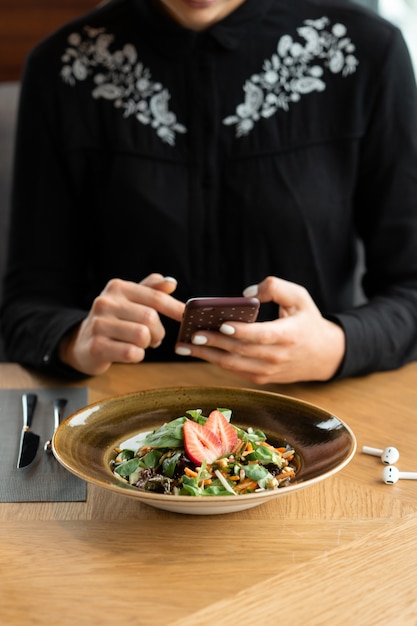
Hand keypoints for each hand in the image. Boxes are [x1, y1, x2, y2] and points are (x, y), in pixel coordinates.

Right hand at [59, 273, 184, 374]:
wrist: (82, 343)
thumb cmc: (114, 320)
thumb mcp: (130, 300)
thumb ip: (151, 290)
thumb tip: (171, 282)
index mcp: (117, 288)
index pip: (155, 297)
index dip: (174, 308)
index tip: (185, 316)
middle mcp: (105, 302)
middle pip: (150, 318)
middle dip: (158, 332)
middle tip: (154, 339)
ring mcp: (98, 324)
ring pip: (142, 336)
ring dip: (147, 344)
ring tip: (140, 345)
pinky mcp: (96, 346)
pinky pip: (131, 353)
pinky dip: (137, 355)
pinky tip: (130, 353)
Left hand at [175, 276, 345, 383]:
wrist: (324, 355)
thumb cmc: (307, 321)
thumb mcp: (300, 297)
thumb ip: (276, 287)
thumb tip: (246, 293)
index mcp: (289, 335)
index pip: (261, 336)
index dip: (241, 331)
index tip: (221, 324)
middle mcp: (277, 357)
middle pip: (241, 352)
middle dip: (214, 343)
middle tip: (191, 334)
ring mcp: (269, 371)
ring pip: (233, 365)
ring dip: (207, 355)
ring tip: (184, 346)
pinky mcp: (261, 378)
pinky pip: (234, 370)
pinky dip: (216, 360)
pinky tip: (199, 351)